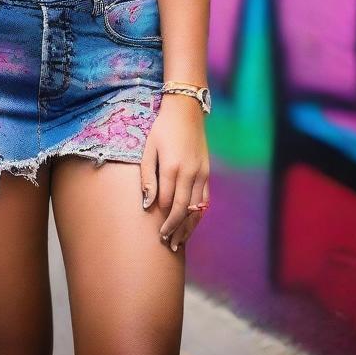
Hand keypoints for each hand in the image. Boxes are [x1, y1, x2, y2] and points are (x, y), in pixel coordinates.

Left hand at [140, 94, 209, 251]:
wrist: (185, 110)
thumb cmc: (162, 129)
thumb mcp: (148, 149)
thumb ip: (148, 177)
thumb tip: (148, 204)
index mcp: (172, 167)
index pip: (168, 202)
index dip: (163, 220)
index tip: (157, 233)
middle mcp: (189, 172)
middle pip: (184, 209)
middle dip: (176, 228)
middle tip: (168, 244)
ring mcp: (201, 173)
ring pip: (197, 208)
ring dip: (189, 227)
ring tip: (180, 242)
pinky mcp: (207, 172)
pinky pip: (205, 199)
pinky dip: (199, 214)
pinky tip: (192, 223)